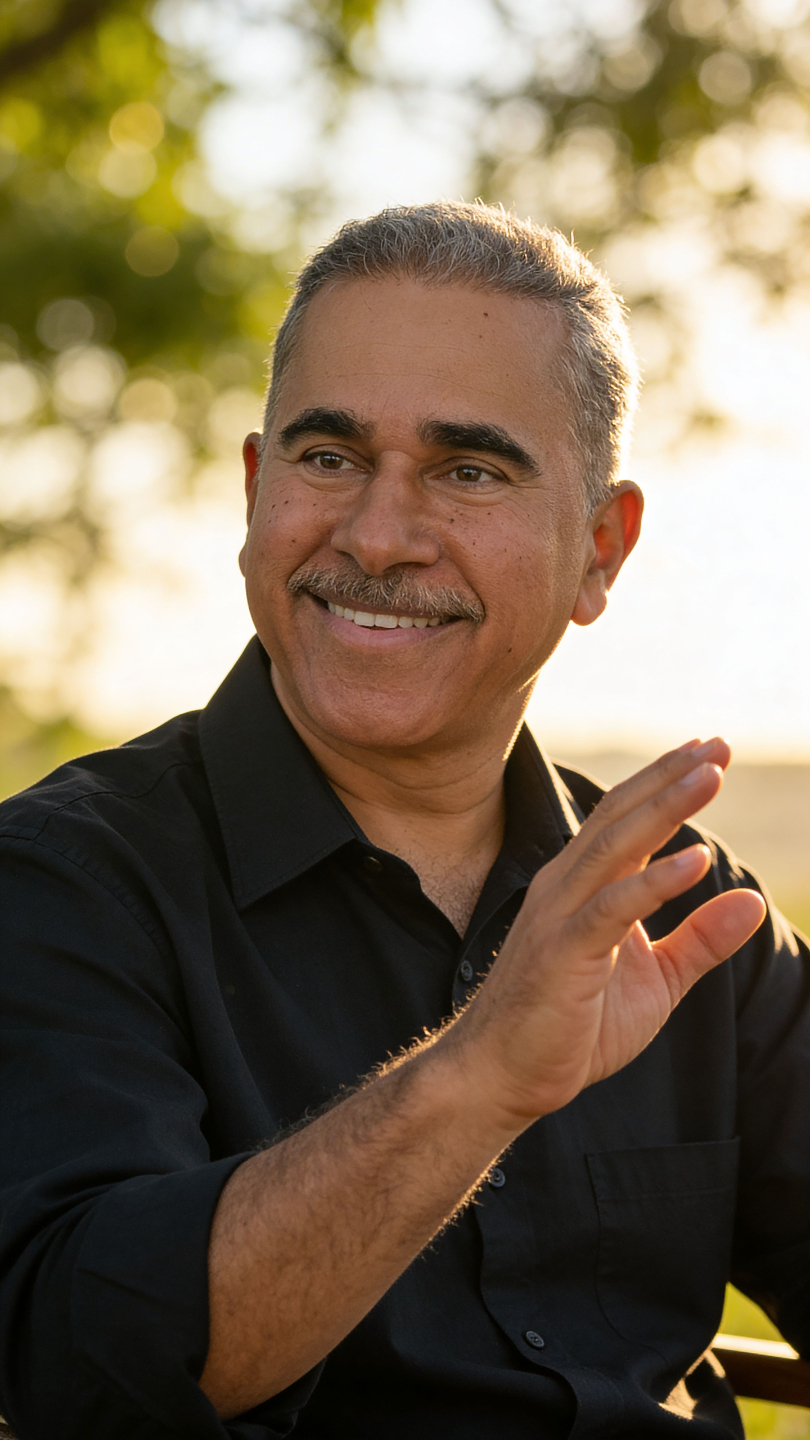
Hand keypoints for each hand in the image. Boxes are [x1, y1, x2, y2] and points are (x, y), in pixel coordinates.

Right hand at [450, 738, 765, 1129]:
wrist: (502, 1075)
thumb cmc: (569, 1028)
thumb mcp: (655, 981)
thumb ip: (700, 939)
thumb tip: (754, 901)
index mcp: (583, 887)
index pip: (625, 818)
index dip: (665, 782)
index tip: (708, 752)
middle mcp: (566, 886)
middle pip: (621, 816)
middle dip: (670, 777)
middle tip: (717, 745)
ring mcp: (560, 915)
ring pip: (616, 846)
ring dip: (666, 808)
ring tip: (710, 776)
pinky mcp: (563, 952)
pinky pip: (612, 908)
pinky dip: (655, 881)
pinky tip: (694, 861)